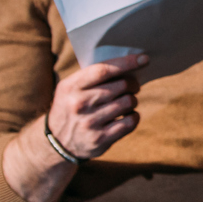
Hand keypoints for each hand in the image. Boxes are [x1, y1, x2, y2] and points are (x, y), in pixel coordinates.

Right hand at [2, 53, 147, 201]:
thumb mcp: (71, 89)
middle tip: (131, 86)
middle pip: (121, 85)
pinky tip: (128, 116)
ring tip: (125, 103)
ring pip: (128, 102)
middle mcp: (78, 104)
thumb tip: (130, 64)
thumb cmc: (72, 107)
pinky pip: (130, 122)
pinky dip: (134, 116)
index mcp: (71, 87)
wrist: (57, 143)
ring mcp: (89, 123)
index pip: (102, 70)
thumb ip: (93, 76)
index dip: (126, 63)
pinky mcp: (100, 139)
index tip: (144, 58)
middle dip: (132, 84)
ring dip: (132, 100)